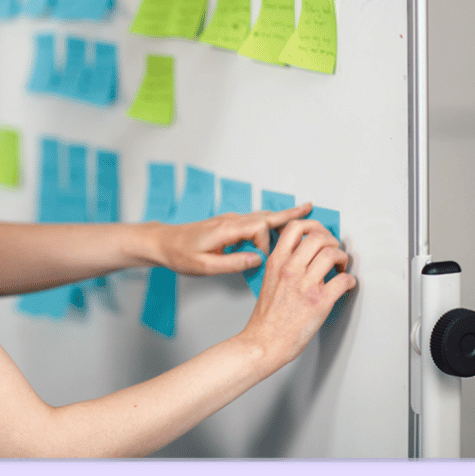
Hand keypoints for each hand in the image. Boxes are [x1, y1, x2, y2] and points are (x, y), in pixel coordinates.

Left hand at [153, 203, 312, 275]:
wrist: (163, 243)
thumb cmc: (180, 255)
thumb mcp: (204, 266)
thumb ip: (232, 264)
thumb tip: (259, 259)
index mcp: (226, 229)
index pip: (258, 228)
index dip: (267, 244)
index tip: (264, 260)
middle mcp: (231, 220)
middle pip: (265, 215)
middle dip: (289, 214)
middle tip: (311, 209)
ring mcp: (230, 220)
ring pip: (261, 216)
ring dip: (282, 215)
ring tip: (303, 212)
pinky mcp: (228, 224)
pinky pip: (254, 220)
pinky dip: (270, 220)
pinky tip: (278, 223)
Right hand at [238, 219, 354, 369]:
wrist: (264, 341)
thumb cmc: (267, 317)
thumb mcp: (269, 280)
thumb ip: (284, 263)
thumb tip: (305, 252)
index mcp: (276, 262)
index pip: (296, 228)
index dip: (313, 225)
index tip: (321, 232)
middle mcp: (290, 269)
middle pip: (318, 237)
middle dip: (332, 241)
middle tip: (334, 251)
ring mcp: (305, 285)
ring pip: (332, 254)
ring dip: (343, 259)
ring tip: (341, 267)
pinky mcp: (320, 302)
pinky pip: (344, 281)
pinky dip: (350, 280)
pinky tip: (346, 285)